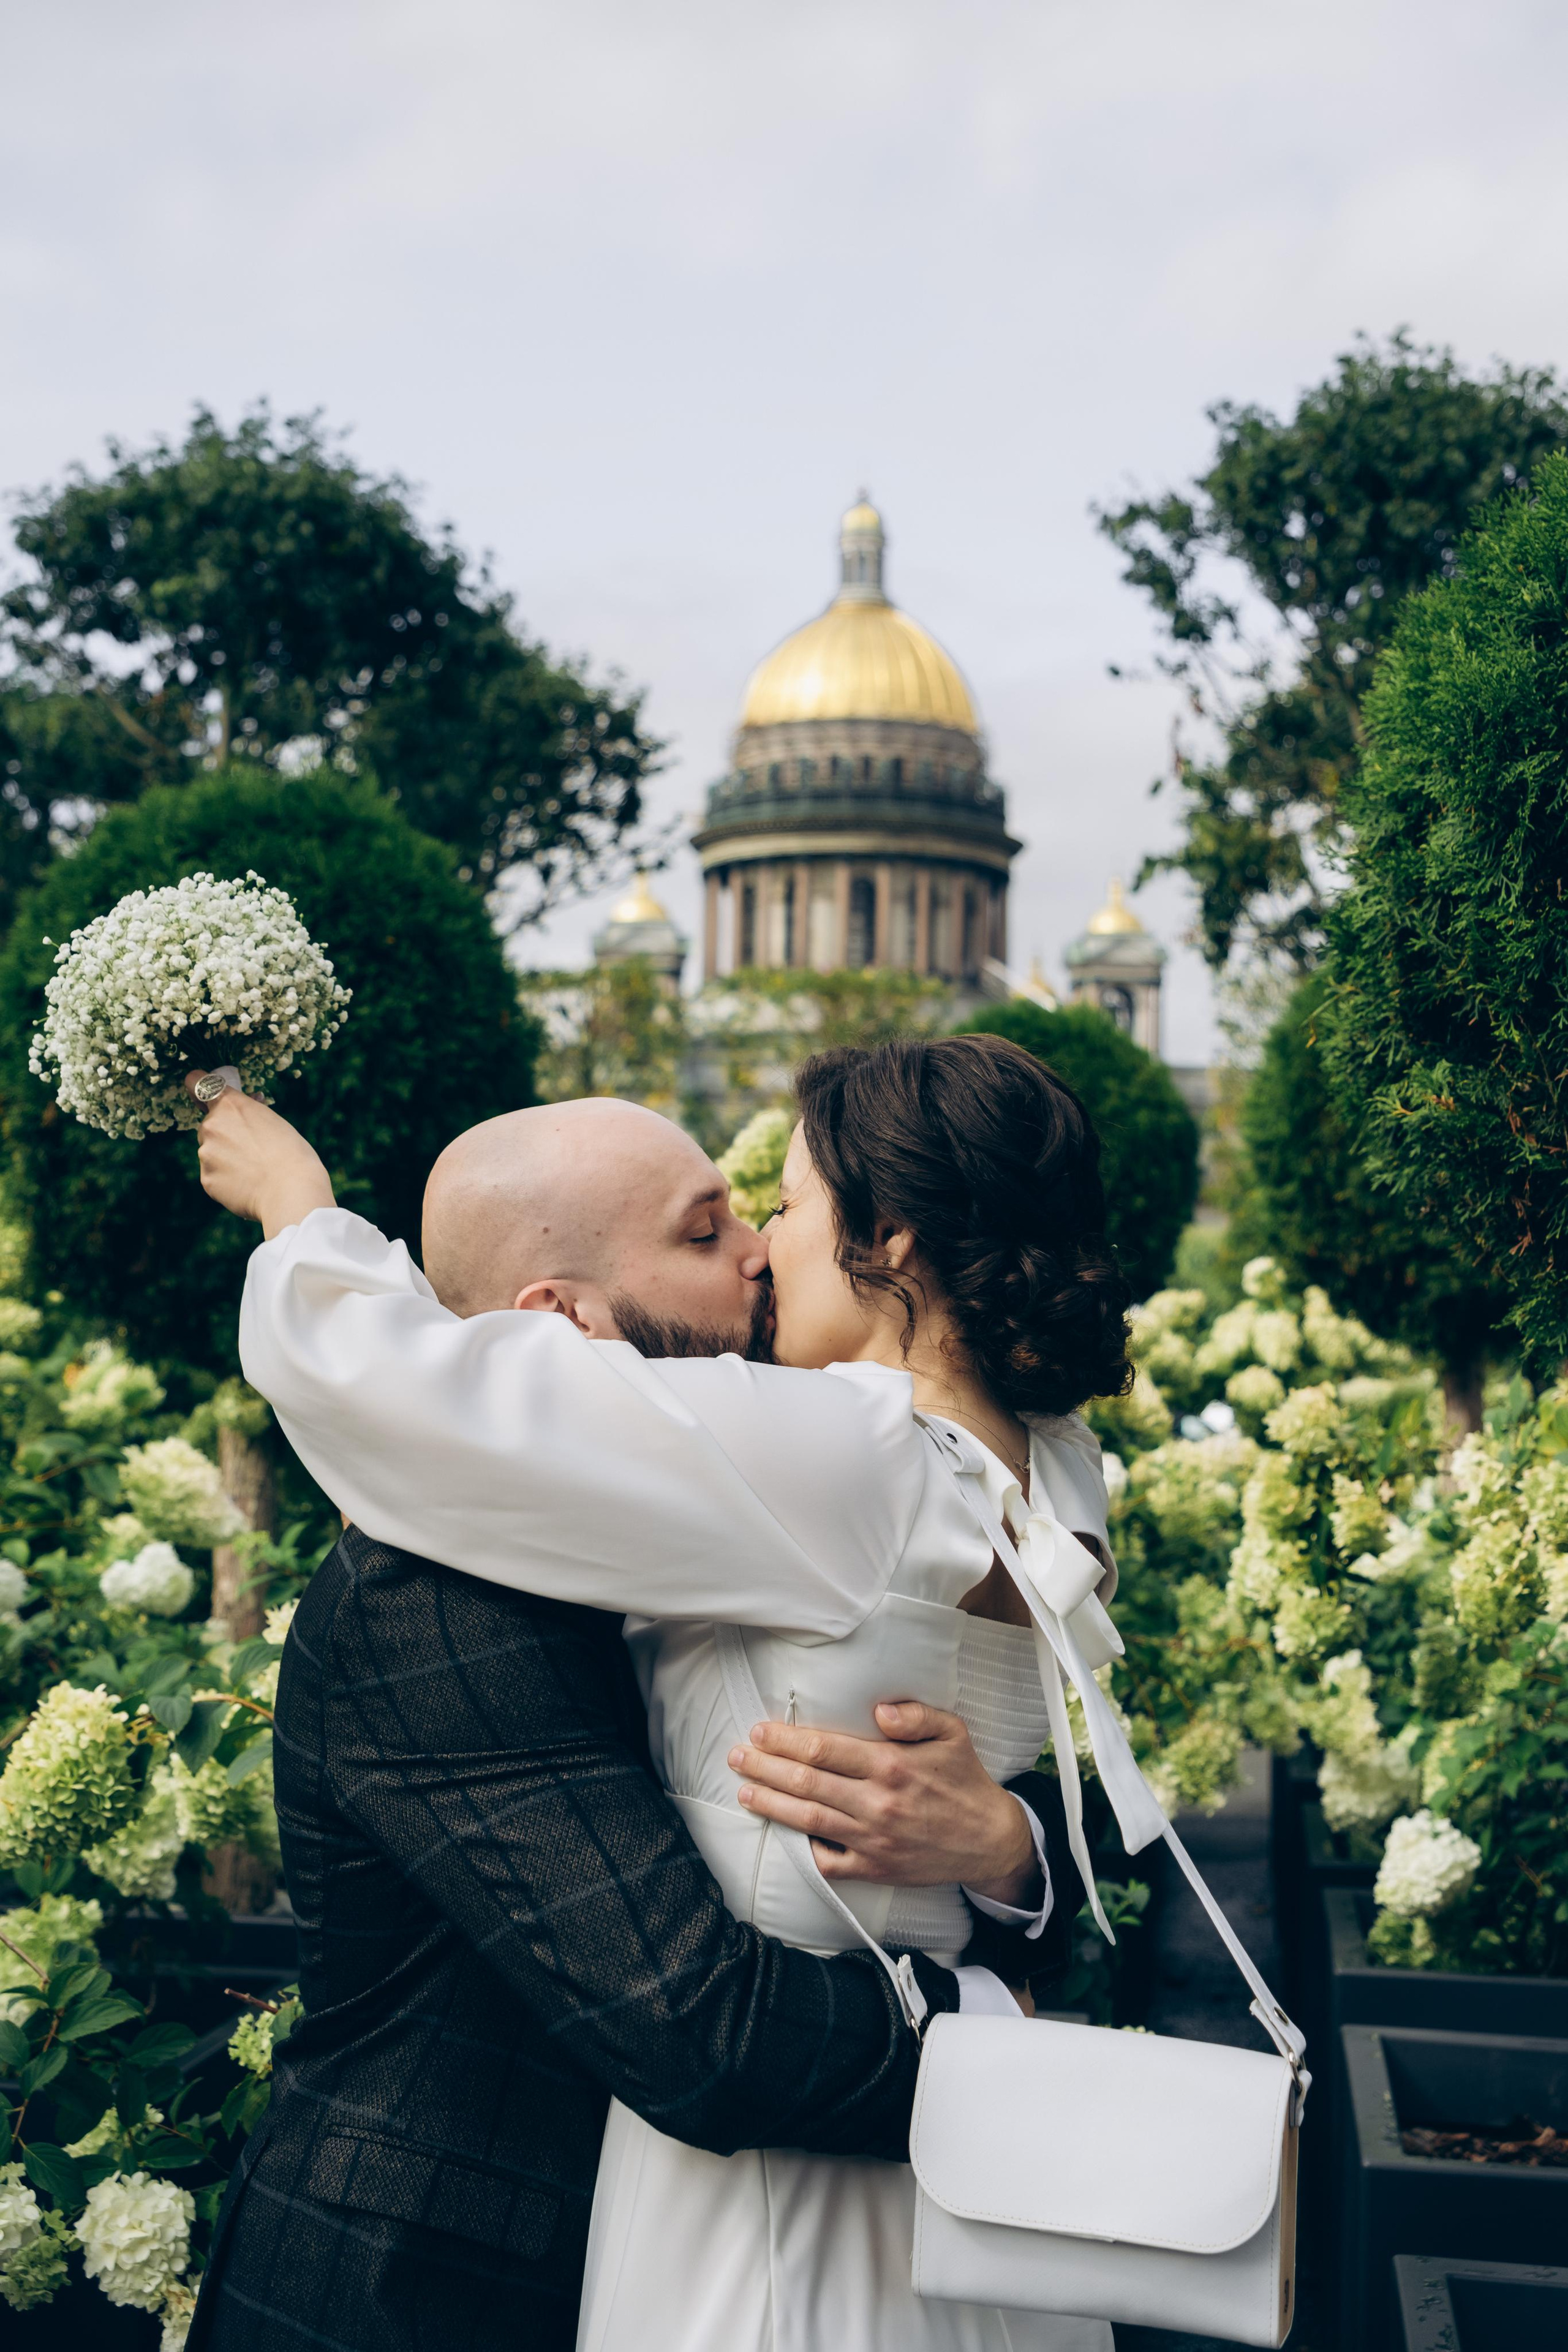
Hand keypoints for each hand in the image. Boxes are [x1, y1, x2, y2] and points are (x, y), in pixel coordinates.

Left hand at [186, 1075, 335, 1238]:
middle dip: (225, 1133)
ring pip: (212, 1152)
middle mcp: (211, 1125)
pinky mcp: (206, 1179)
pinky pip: (214, 1175)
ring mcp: (206, 1154)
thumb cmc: (291, 1154)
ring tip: (254, 1170)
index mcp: (230, 1105)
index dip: (197, 1085)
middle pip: (210, 1125)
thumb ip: (251, 1113)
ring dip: (226, 1158)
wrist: (291, 1191)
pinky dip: (227, 1179)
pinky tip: (248, 1184)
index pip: (197, 1083)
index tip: (201, 1092)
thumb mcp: (274, 1122)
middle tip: (252, 1148)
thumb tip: (250, 1104)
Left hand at [727, 1701, 1039, 1902]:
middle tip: (737, 1756)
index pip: (825, 1749)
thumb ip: (916, 1715)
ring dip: (771, 1802)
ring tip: (745, 1790)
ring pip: (808, 1818)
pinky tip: (780, 1834)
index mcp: (892, 1765)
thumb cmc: (966, 1780)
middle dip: (766, 1767)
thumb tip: (877, 1709)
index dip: (786, 1740)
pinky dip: (801, 1849)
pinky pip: (828, 1862)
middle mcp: (877, 1803)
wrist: (989, 1840)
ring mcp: (873, 1839)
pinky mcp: (874, 1868)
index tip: (759, 1731)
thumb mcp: (952, 1733)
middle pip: (807, 1781)